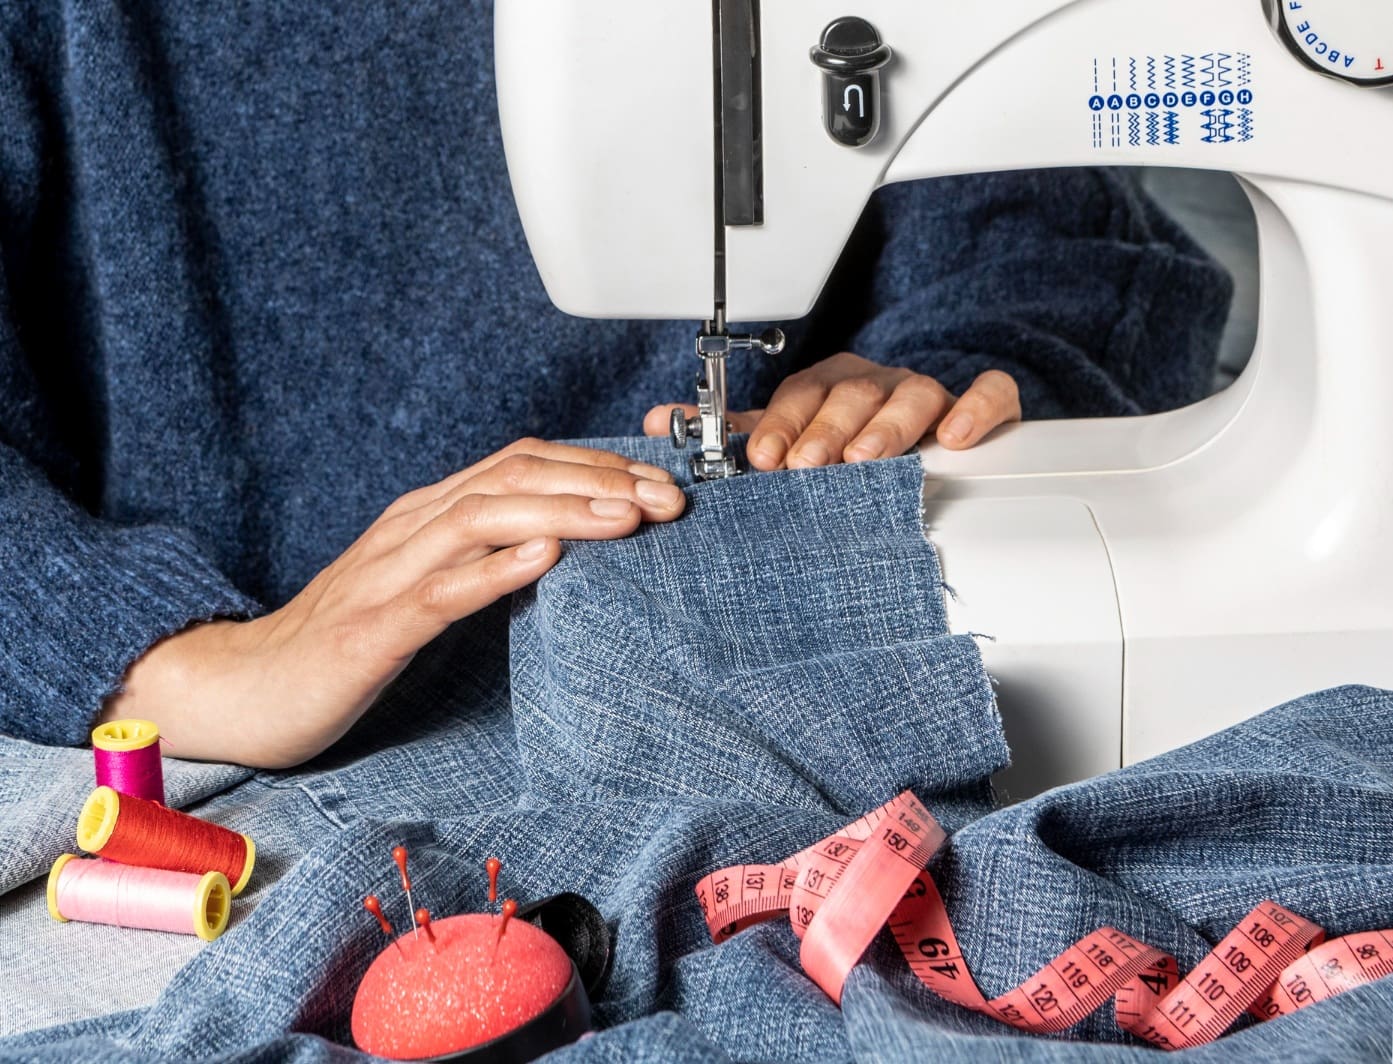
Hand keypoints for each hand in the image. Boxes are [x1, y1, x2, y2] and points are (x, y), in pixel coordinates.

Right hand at [100, 439, 686, 768]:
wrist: (249, 687)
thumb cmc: (345, 641)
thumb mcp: (424, 585)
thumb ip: (482, 558)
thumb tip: (562, 543)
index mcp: (430, 514)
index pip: (524, 465)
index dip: (596, 466)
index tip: (659, 485)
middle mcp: (413, 526)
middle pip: (516, 476)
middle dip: (600, 481)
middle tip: (669, 499)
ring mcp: (390, 571)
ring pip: (485, 516)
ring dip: (565, 511)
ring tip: (629, 516)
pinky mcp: (374, 626)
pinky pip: (440, 588)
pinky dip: (495, 568)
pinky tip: (545, 558)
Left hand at [643, 353, 1019, 469]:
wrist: (925, 437)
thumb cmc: (846, 441)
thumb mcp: (789, 436)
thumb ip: (736, 434)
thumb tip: (660, 423)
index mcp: (828, 386)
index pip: (800, 394)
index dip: (783, 423)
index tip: (766, 458)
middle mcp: (874, 383)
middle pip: (852, 394)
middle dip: (826, 430)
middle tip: (809, 467)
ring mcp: (926, 393)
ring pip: (912, 394)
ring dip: (887, 426)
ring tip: (867, 459)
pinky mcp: (978, 406)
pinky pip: (987, 394)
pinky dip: (976, 409)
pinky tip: (956, 437)